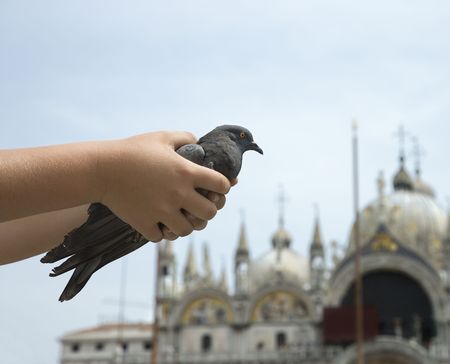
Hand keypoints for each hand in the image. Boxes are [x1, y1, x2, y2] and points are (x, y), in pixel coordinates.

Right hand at [99, 131, 230, 241]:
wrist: (102, 168)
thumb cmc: (133, 150)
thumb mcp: (162, 137)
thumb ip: (185, 138)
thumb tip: (198, 142)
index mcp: (186, 172)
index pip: (222, 184)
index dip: (224, 186)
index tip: (217, 187)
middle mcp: (178, 193)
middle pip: (210, 213)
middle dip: (208, 210)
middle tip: (200, 206)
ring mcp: (161, 211)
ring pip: (187, 230)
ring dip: (186, 224)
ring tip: (180, 217)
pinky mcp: (144, 223)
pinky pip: (161, 237)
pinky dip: (161, 232)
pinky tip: (158, 223)